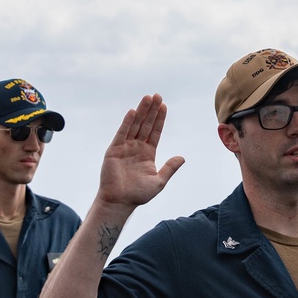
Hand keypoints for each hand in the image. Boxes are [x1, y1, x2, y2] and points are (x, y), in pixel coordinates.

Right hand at [97, 94, 184, 211]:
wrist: (120, 201)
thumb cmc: (138, 194)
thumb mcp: (159, 181)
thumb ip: (170, 168)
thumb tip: (182, 157)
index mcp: (148, 153)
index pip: (155, 132)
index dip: (160, 119)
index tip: (164, 106)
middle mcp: (136, 147)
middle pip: (146, 125)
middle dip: (152, 110)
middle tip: (157, 95)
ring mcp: (125, 147)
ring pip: (135, 125)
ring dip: (141, 111)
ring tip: (148, 98)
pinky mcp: (114, 150)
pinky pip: (122, 133)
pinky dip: (127, 123)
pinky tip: (133, 112)